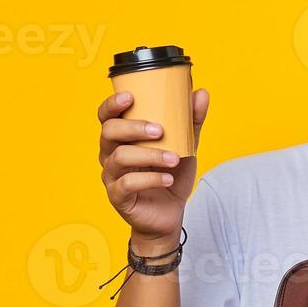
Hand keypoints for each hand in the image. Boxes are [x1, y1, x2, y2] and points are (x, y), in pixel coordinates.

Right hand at [98, 87, 208, 245]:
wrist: (170, 214)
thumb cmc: (171, 175)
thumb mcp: (185, 146)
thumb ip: (191, 121)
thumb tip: (201, 93)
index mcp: (122, 138)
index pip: (106, 116)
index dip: (112, 104)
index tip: (130, 97)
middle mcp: (111, 154)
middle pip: (108, 132)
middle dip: (133, 128)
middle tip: (159, 130)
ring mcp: (111, 176)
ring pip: (120, 158)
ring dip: (149, 155)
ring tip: (174, 158)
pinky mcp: (118, 197)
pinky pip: (127, 184)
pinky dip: (150, 179)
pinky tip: (167, 179)